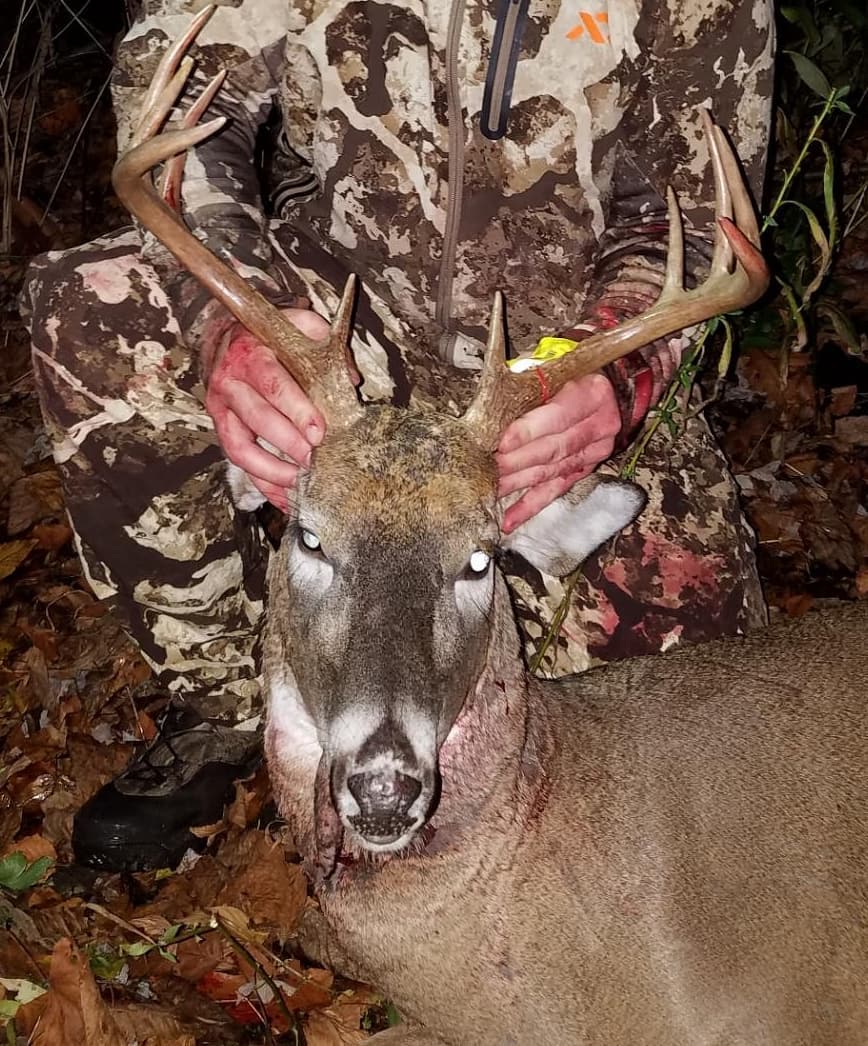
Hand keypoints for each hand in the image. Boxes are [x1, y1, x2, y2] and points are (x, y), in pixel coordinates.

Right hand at [205, 307, 330, 510]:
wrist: (225, 339)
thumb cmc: (269, 337)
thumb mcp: (298, 326)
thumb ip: (326, 347)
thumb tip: (351, 381)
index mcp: (250, 354)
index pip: (272, 384)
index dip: (295, 409)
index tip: (318, 432)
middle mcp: (230, 382)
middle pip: (256, 419)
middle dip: (287, 444)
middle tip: (314, 461)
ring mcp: (222, 410)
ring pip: (240, 448)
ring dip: (270, 471)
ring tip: (299, 483)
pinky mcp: (222, 430)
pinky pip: (239, 463)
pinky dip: (263, 484)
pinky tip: (285, 498)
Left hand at [495, 372, 620, 532]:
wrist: (617, 377)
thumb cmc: (577, 366)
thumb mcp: (556, 360)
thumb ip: (529, 379)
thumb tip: (492, 400)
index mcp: (592, 393)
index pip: (557, 415)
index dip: (528, 431)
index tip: (502, 442)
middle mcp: (600, 424)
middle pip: (553, 448)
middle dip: (515, 461)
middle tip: (485, 468)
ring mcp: (596, 450)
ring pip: (551, 471)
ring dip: (517, 483)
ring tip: (489, 490)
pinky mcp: (587, 467)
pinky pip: (557, 489)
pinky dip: (531, 505)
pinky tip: (510, 518)